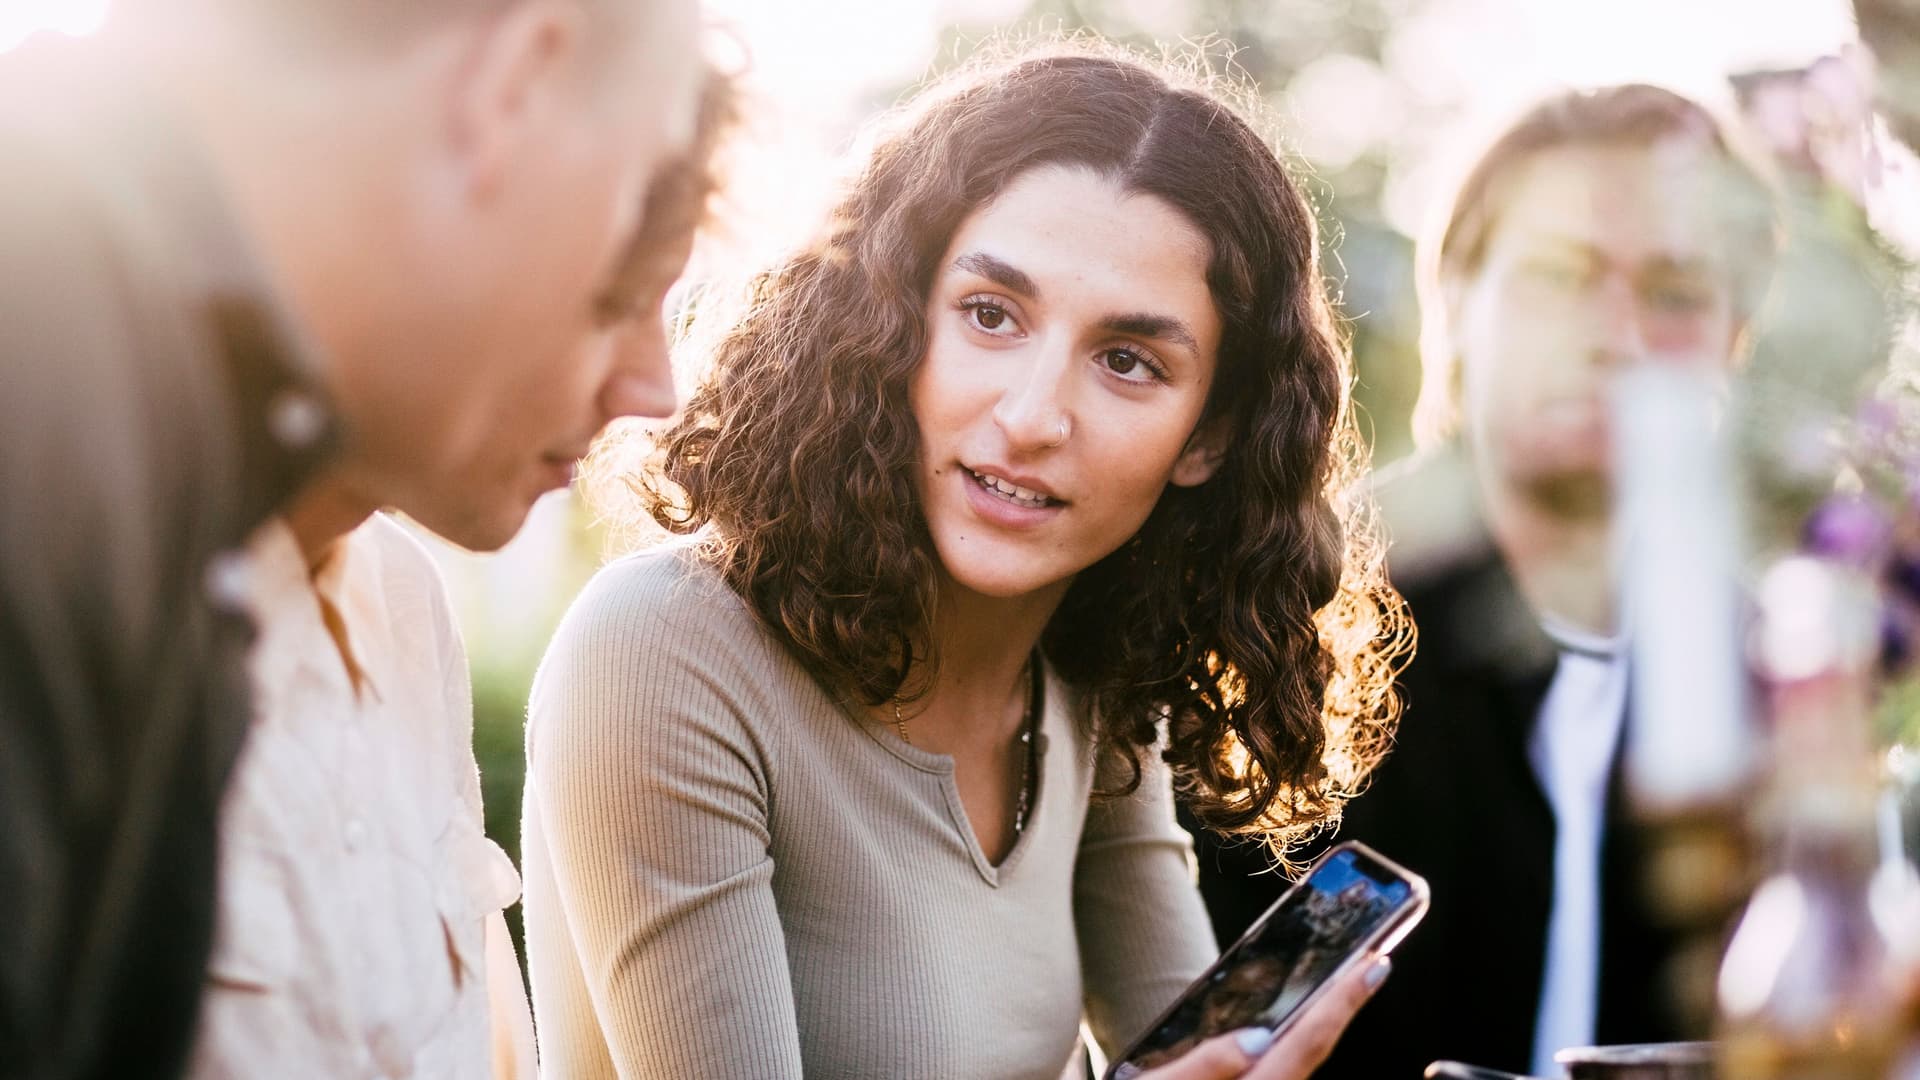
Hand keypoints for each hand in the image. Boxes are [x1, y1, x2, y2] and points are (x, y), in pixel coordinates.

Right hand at [1130, 957, 1389, 1079]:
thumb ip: (1206, 1065)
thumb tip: (1257, 1039)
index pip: (1309, 1041)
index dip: (1345, 1000)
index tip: (1376, 965)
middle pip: (1315, 1053)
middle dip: (1342, 1008)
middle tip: (1369, 964)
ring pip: (1299, 1066)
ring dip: (1319, 1027)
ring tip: (1335, 987)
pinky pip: (1282, 1074)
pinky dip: (1295, 1047)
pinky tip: (1287, 1028)